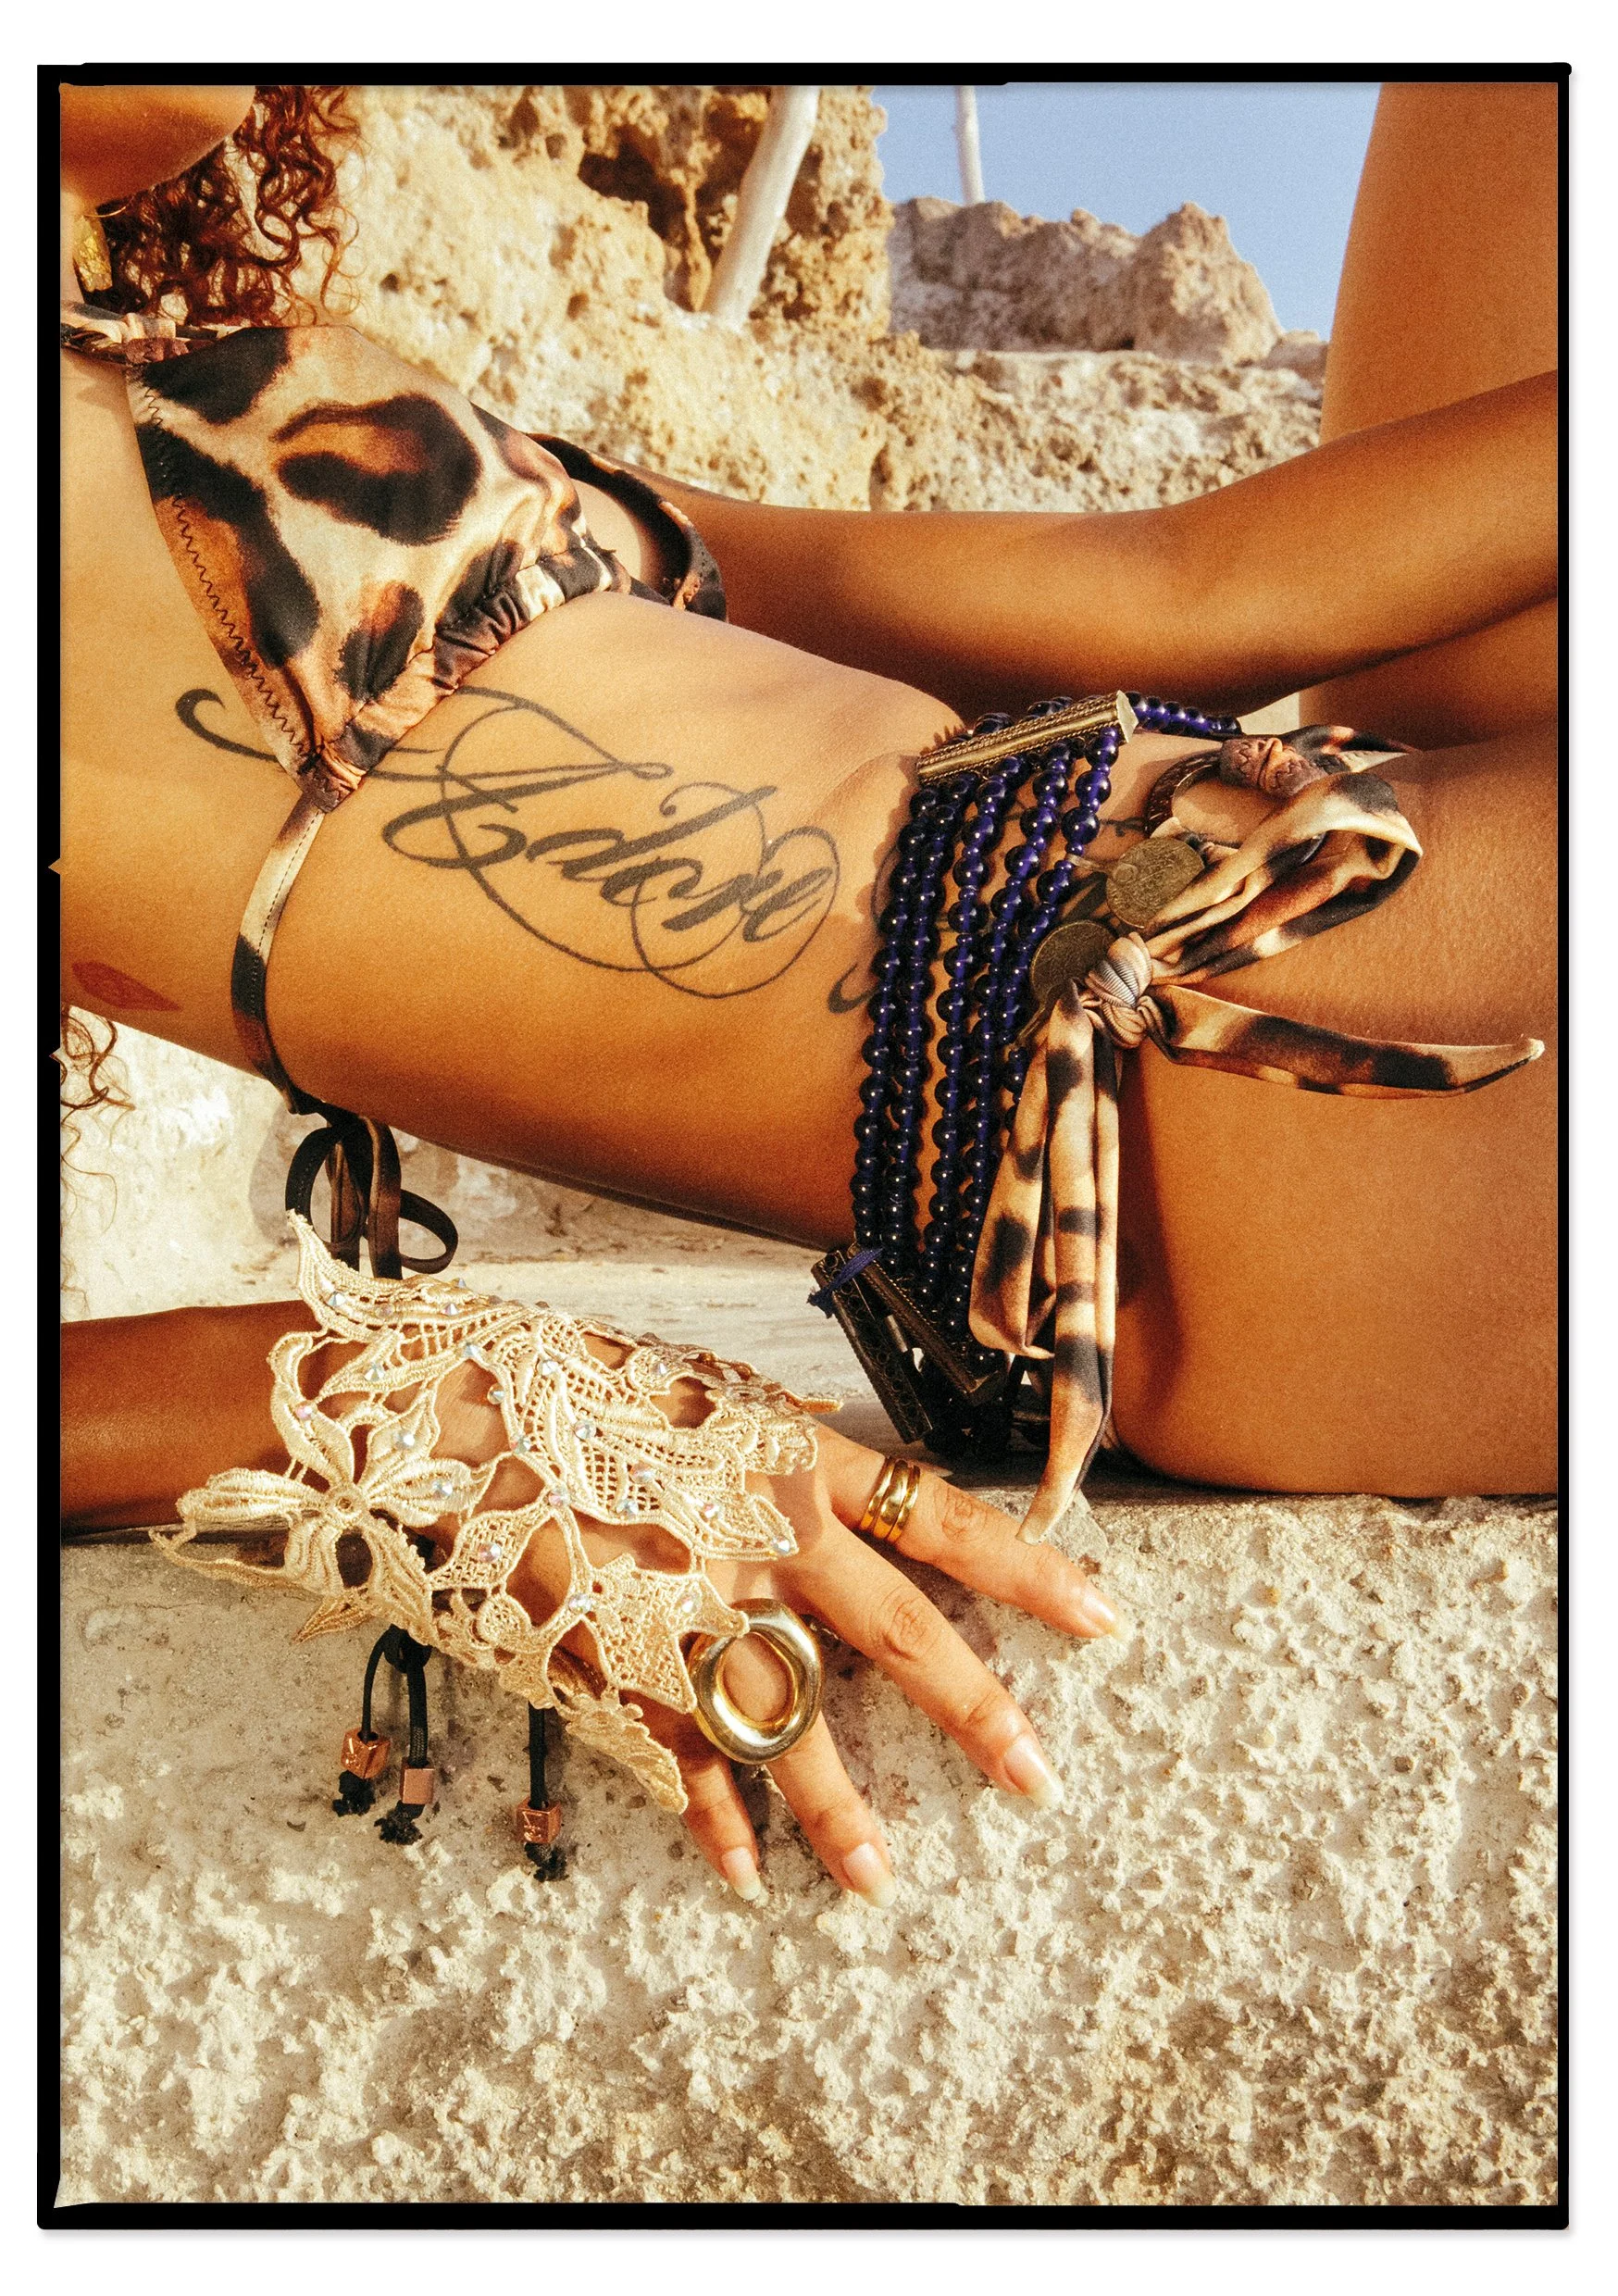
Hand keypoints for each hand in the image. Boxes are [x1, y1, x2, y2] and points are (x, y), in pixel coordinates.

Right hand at [491, 1407, 1117, 1905]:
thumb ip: (773, 1454)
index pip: (942, 1520)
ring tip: (880, 1884)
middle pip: (898, 1638)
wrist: (425, 1409)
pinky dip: (711, 1819)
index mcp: (790, 1456)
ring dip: (841, 1812)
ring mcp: (687, 1607)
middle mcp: (759, 1537)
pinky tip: (743, 1873)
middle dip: (977, 1712)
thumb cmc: (565, 1383)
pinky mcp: (613, 1662)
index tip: (1106, 1621)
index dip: (1030, 1573)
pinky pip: (681, 1758)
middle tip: (1038, 1780)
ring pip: (792, 1725)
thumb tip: (844, 1486)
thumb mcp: (692, 1392)